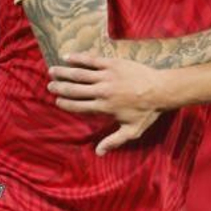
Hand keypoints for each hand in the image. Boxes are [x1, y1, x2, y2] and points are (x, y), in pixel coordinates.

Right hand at [48, 54, 164, 154]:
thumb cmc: (147, 112)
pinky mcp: (113, 63)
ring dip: (64, 72)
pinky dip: (78, 58)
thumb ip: (114, 141)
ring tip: (51, 71)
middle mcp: (102, 91)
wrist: (161, 89)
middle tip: (50, 86)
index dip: (65, 104)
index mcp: (104, 108)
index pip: (78, 106)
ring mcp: (107, 76)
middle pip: (75, 89)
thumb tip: (98, 153)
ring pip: (79, 74)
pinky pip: (92, 60)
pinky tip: (67, 56)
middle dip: (60, 88)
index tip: (57, 101)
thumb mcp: (132, 131)